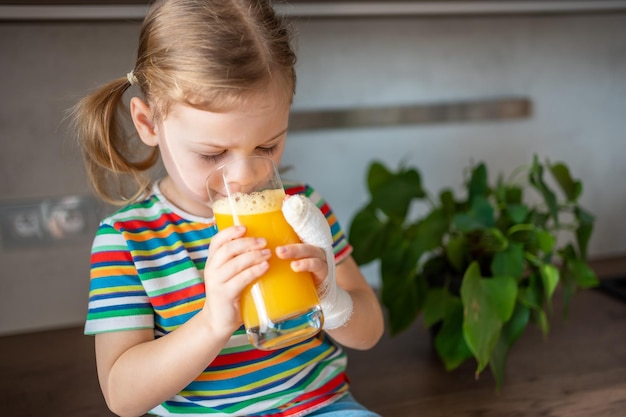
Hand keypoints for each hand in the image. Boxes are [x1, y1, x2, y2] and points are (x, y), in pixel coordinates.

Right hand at [201, 225, 270, 334]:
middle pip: (228, 249)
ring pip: (235, 263)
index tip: (245, 227)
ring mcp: (216, 282)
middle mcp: (211, 269)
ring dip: (253, 255)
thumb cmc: (230, 293)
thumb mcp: (230, 273)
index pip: (217, 240)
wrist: (218, 320)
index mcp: (212, 260)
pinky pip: (241, 279)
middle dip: (247, 242)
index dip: (230, 232)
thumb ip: (239, 260)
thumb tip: (264, 244)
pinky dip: (254, 271)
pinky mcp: (225, 295)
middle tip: (264, 241)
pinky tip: (265, 267)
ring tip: (268, 253)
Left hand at [281, 195, 352, 328]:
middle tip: (272, 233)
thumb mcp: (280, 262)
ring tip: (280, 252)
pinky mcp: (322, 276)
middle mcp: (314, 248)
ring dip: (296, 250)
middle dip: (291, 228)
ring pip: (312, 251)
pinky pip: (317, 269)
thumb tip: (242, 231)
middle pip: (307, 235)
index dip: (296, 209)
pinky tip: (295, 267)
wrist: (310, 305)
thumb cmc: (291, 280)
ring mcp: (320, 261)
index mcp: (304, 242)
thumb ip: (268, 248)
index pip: (302, 222)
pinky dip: (306, 266)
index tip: (285, 199)